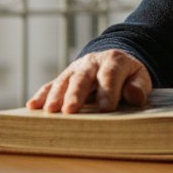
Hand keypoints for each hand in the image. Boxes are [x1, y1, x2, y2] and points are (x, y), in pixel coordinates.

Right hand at [27, 49, 151, 112]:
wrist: (114, 61)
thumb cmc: (128, 76)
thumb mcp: (140, 77)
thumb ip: (139, 86)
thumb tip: (134, 97)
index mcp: (114, 61)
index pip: (110, 75)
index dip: (108, 91)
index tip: (106, 109)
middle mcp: (92, 63)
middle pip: (82, 77)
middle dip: (76, 94)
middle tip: (70, 111)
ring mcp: (75, 69)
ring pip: (64, 81)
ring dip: (56, 96)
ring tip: (50, 111)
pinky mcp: (64, 78)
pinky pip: (51, 85)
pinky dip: (41, 95)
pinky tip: (32, 106)